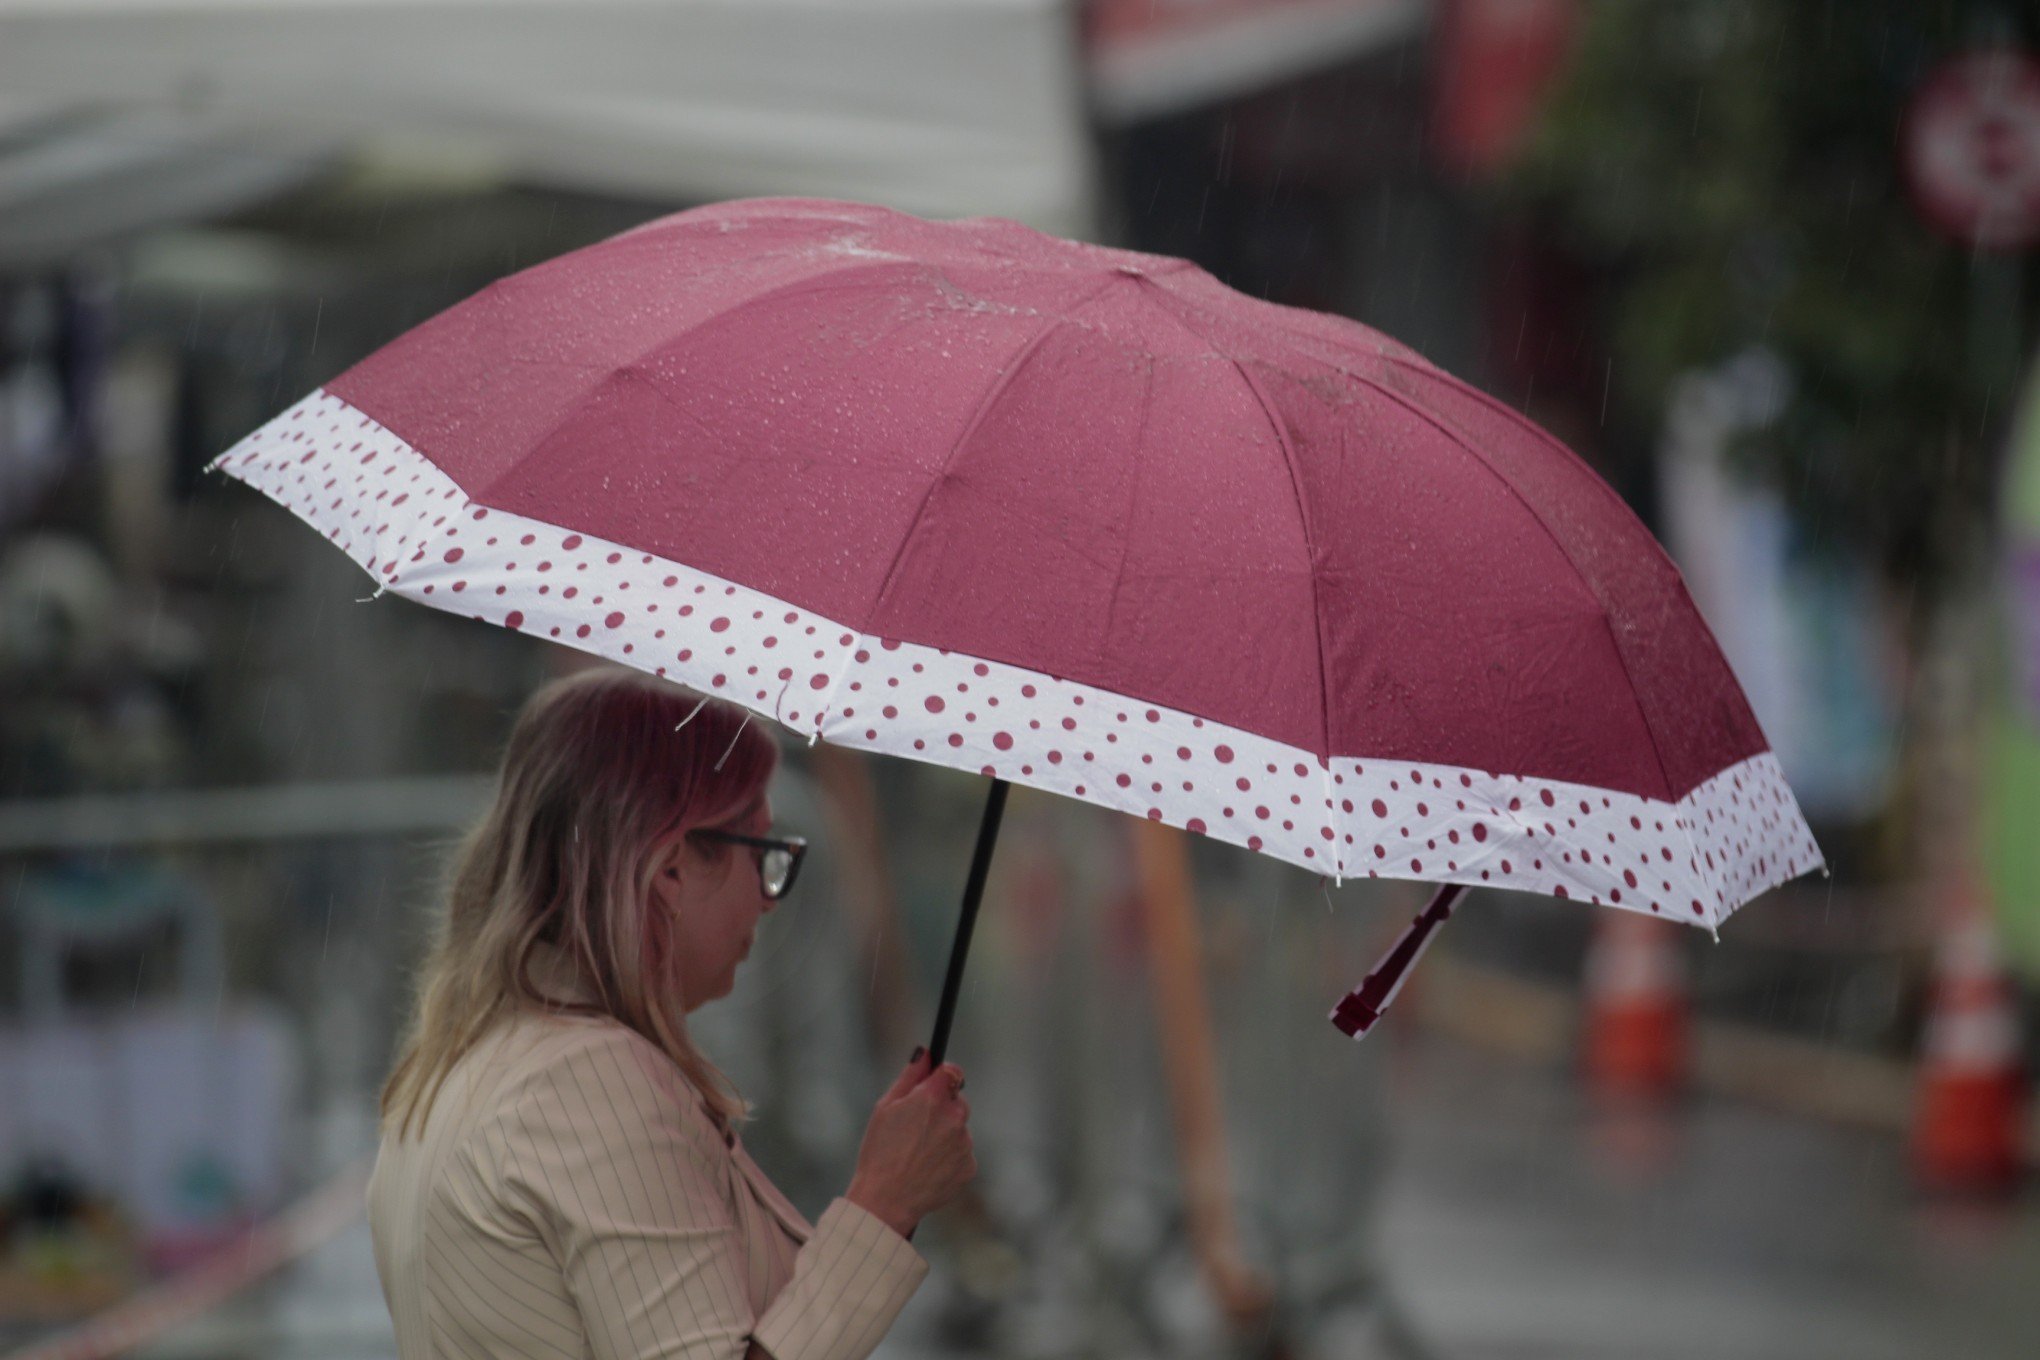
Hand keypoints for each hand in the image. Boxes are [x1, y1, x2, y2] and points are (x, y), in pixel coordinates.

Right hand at [845, 1049, 974, 1240]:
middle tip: (917, 1127)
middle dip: (942, 1108)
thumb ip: (909, 1076)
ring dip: (945, 1135)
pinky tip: (928, 1168)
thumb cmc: (879, 1152)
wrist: (886, 1200)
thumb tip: (925, 1052)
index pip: (952, 1071)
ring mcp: (964, 1143)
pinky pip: (962, 1154)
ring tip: (918, 1153)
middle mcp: (955, 1117)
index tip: (935, 1084)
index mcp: (932, 1098)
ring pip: (959, 1130)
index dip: (943, 1076)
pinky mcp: (969, 1167)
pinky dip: (949, 1158)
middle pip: (957, 1101)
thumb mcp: (884, 1108)